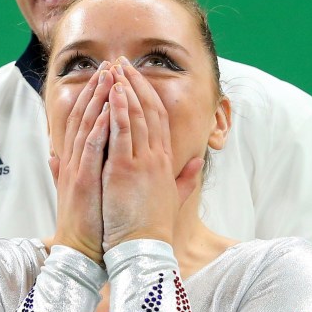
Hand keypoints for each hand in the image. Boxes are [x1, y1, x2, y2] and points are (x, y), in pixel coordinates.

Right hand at [50, 65, 112, 263]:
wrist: (81, 253)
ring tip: (109, 77)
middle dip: (96, 90)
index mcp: (76, 163)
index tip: (108, 77)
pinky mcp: (82, 181)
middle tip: (109, 65)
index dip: (94, 98)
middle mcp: (73, 162)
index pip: (83, 122)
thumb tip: (53, 158)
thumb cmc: (88, 226)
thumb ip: (65, 173)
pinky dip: (98, 128)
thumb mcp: (78, 194)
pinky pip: (91, 149)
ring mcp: (76, 170)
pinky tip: (108, 110)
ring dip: (97, 100)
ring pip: (85, 126)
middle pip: (82, 117)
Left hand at [102, 60, 201, 251]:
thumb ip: (186, 179)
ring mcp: (143, 162)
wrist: (144, 249)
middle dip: (135, 83)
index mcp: (166, 163)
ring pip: (136, 116)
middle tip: (122, 62)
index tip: (137, 78)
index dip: (149, 95)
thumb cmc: (153, 228)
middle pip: (149, 110)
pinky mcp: (126, 169)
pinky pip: (123, 133)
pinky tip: (114, 92)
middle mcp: (157, 157)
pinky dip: (119, 110)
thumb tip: (197, 163)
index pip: (160, 119)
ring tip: (114, 68)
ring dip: (125, 89)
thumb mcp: (174, 198)